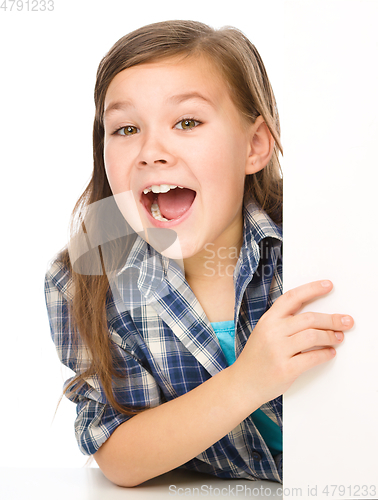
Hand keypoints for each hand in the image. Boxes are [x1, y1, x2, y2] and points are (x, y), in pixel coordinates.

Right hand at [232, 280, 353, 404]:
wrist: (243, 383)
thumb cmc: (257, 358)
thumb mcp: (264, 332)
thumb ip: (284, 322)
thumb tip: (315, 317)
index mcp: (268, 320)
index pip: (292, 297)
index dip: (312, 289)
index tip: (328, 286)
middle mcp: (272, 332)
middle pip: (309, 318)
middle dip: (331, 319)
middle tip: (345, 321)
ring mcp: (278, 351)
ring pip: (312, 336)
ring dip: (330, 336)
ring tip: (338, 338)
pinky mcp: (285, 369)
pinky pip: (312, 358)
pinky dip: (325, 354)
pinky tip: (330, 353)